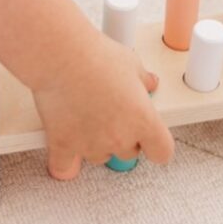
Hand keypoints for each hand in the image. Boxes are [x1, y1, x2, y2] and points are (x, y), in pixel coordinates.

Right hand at [33, 34, 174, 171]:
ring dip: (95, 144)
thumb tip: (149, 83)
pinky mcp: (64, 145)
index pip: (162, 152)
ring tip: (85, 117)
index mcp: (143, 120)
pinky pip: (64, 168)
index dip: (156, 145)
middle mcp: (120, 137)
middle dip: (123, 138)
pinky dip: (65, 162)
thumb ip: (144, 80)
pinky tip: (65, 150)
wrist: (60, 56)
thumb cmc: (96, 56)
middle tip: (111, 114)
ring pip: (99, 157)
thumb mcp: (131, 63)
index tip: (150, 139)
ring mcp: (91, 145)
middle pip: (129, 153)